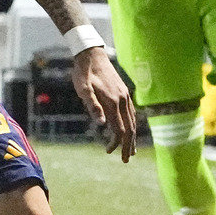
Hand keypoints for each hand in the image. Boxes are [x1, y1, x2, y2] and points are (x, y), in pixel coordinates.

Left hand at [72, 46, 135, 161]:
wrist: (91, 54)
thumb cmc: (83, 73)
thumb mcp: (83, 89)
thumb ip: (92, 105)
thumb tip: (102, 124)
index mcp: (113, 102)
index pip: (120, 129)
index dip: (117, 143)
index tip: (111, 153)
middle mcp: (122, 100)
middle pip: (130, 128)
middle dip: (127, 145)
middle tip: (124, 160)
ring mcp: (125, 96)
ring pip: (132, 121)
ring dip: (131, 137)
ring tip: (129, 150)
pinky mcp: (124, 93)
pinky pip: (131, 113)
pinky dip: (131, 125)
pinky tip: (128, 130)